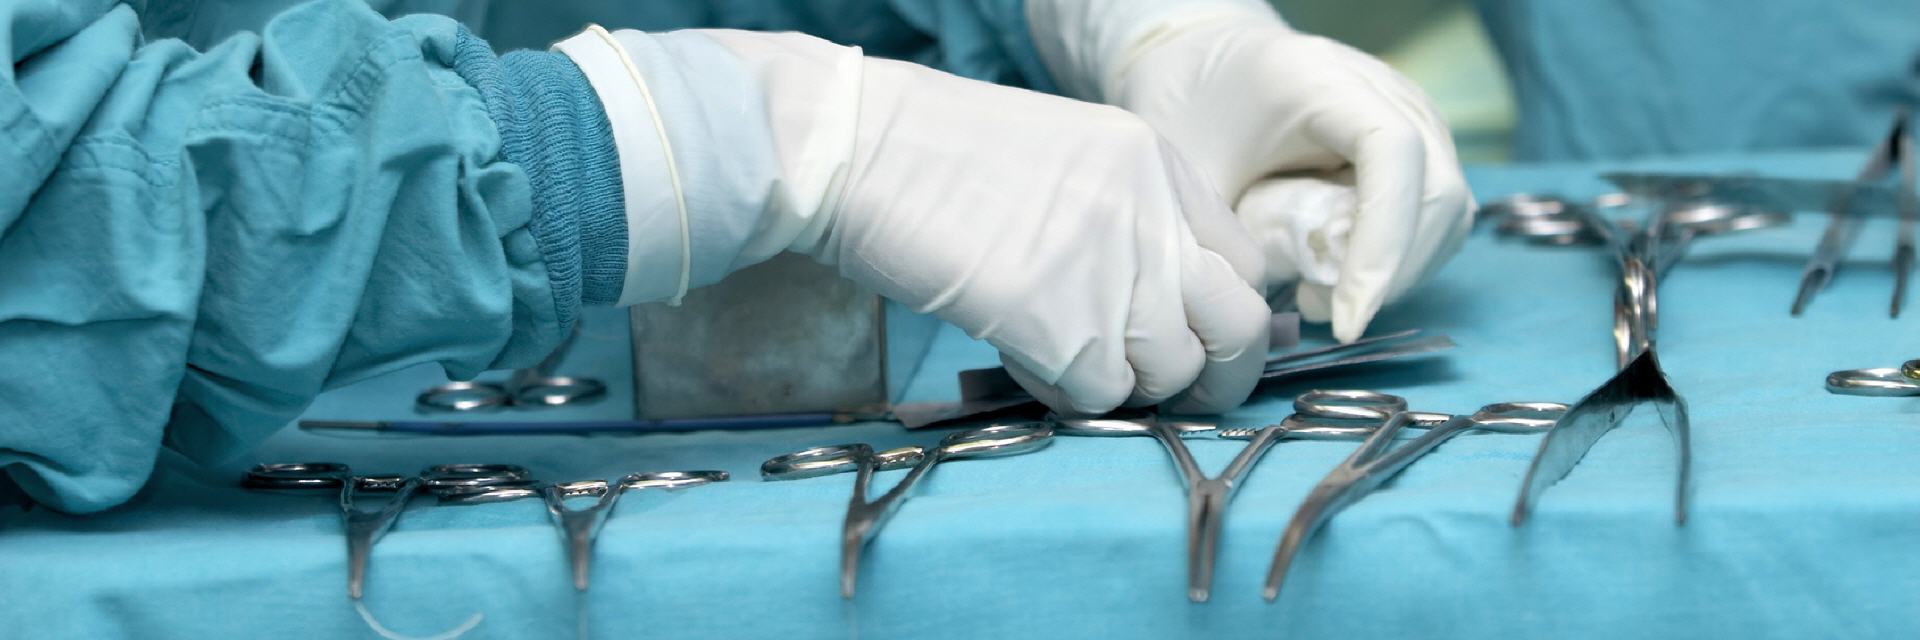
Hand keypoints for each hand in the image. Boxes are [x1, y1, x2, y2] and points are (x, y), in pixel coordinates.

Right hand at [810, 55, 1270, 413]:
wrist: (861, 151)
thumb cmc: (937, 157)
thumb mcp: (1070, 159)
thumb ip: (1131, 218)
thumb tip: (1160, 300)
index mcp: (1161, 166)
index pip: (1246, 263)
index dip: (1224, 316)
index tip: (1195, 340)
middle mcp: (1155, 217)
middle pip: (1240, 326)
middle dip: (1218, 376)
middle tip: (1175, 392)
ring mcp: (1115, 271)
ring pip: (1171, 372)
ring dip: (1128, 387)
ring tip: (1069, 361)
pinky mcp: (1063, 324)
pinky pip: (1101, 395)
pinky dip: (1070, 396)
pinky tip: (1027, 362)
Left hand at [1029, 1, 1473, 341]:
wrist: (1205, 63)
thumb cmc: (1192, 113)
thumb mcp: (1191, 176)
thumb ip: (1227, 240)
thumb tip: (1261, 318)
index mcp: (1325, 81)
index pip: (1393, 154)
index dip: (1382, 244)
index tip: (1345, 314)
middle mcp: (1388, 91)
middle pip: (1435, 192)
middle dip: (1389, 273)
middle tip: (1317, 311)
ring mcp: (1413, 116)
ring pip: (1447, 211)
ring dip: (1398, 272)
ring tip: (1320, 297)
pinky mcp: (1419, 145)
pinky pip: (1436, 214)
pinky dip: (1401, 257)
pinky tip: (1342, 276)